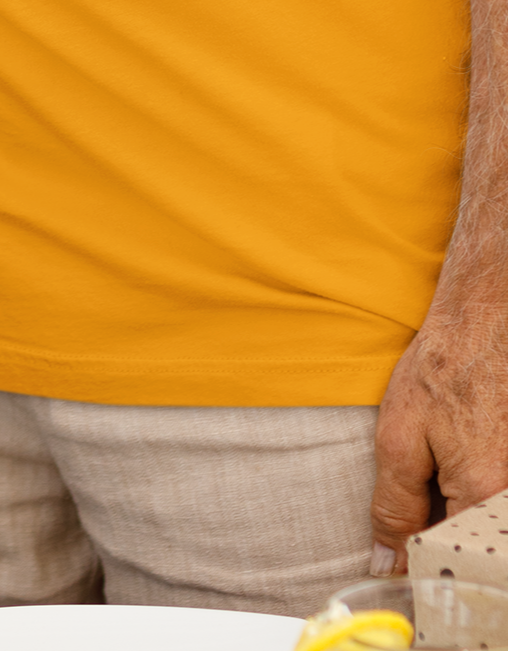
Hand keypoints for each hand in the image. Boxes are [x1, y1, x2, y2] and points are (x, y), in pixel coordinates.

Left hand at [371, 284, 507, 569]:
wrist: (490, 317)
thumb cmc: (443, 367)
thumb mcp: (399, 435)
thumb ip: (394, 506)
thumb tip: (387, 564)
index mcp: (484, 495)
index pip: (450, 563)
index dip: (422, 567)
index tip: (402, 566)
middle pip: (476, 548)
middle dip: (447, 543)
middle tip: (425, 510)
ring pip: (489, 528)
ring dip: (463, 518)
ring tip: (449, 472)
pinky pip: (499, 507)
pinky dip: (481, 499)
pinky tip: (467, 463)